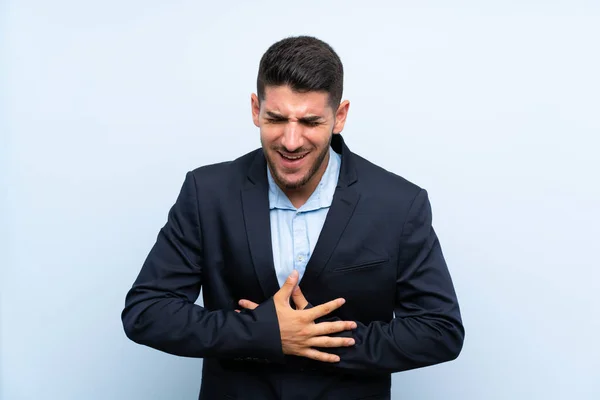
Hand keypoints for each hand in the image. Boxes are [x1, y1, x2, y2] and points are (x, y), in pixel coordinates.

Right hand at [238, 270, 355, 361]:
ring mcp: (305, 342)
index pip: (322, 309)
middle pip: (329, 328)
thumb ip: (288, 286)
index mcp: (303, 317)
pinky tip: (337, 358)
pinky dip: (327, 358)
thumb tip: (295, 272)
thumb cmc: (269, 318)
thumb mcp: (278, 300)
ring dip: (340, 342)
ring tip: (351, 341)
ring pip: (326, 343)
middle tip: (354, 325)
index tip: (343, 301)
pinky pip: (316, 356)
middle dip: (343, 327)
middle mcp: (307, 330)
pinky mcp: (301, 351)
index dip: (334, 305)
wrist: (260, 336)